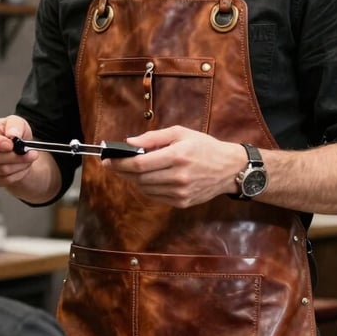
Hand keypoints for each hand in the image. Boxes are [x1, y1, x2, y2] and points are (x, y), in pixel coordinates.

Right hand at [0, 115, 36, 187]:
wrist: (16, 151)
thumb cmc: (12, 134)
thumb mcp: (17, 122)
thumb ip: (15, 125)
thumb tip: (13, 134)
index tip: (11, 145)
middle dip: (13, 156)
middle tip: (28, 153)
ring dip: (18, 165)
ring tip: (27, 158)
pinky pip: (2, 180)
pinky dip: (16, 174)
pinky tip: (20, 166)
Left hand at [102, 126, 245, 207]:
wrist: (229, 169)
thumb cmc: (204, 147)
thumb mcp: (180, 133)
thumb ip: (153, 138)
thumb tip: (129, 143)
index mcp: (178, 156)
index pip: (140, 163)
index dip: (120, 163)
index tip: (107, 160)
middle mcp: (179, 176)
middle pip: (139, 178)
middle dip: (122, 171)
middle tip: (113, 165)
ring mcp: (181, 192)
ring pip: (144, 189)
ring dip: (133, 180)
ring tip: (131, 170)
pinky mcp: (182, 202)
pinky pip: (155, 196)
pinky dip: (146, 187)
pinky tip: (147, 178)